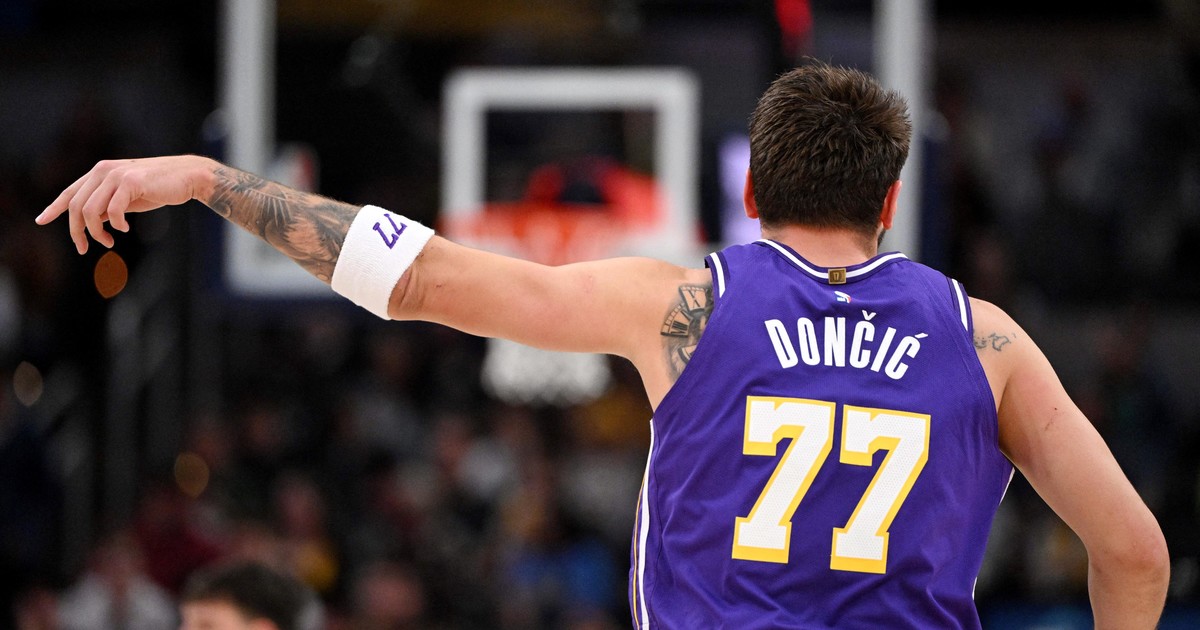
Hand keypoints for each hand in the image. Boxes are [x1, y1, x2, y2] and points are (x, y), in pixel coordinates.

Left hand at [35, 155, 214, 253]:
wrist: (188, 177)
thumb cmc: (159, 188)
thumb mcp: (127, 197)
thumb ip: (108, 205)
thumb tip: (93, 222)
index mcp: (99, 173)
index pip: (70, 192)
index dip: (54, 208)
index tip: (41, 220)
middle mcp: (103, 171)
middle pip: (76, 205)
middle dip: (77, 231)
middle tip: (84, 248)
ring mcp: (116, 175)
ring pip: (90, 210)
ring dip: (96, 232)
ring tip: (109, 241)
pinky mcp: (131, 182)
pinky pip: (113, 211)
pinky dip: (116, 225)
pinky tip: (125, 230)